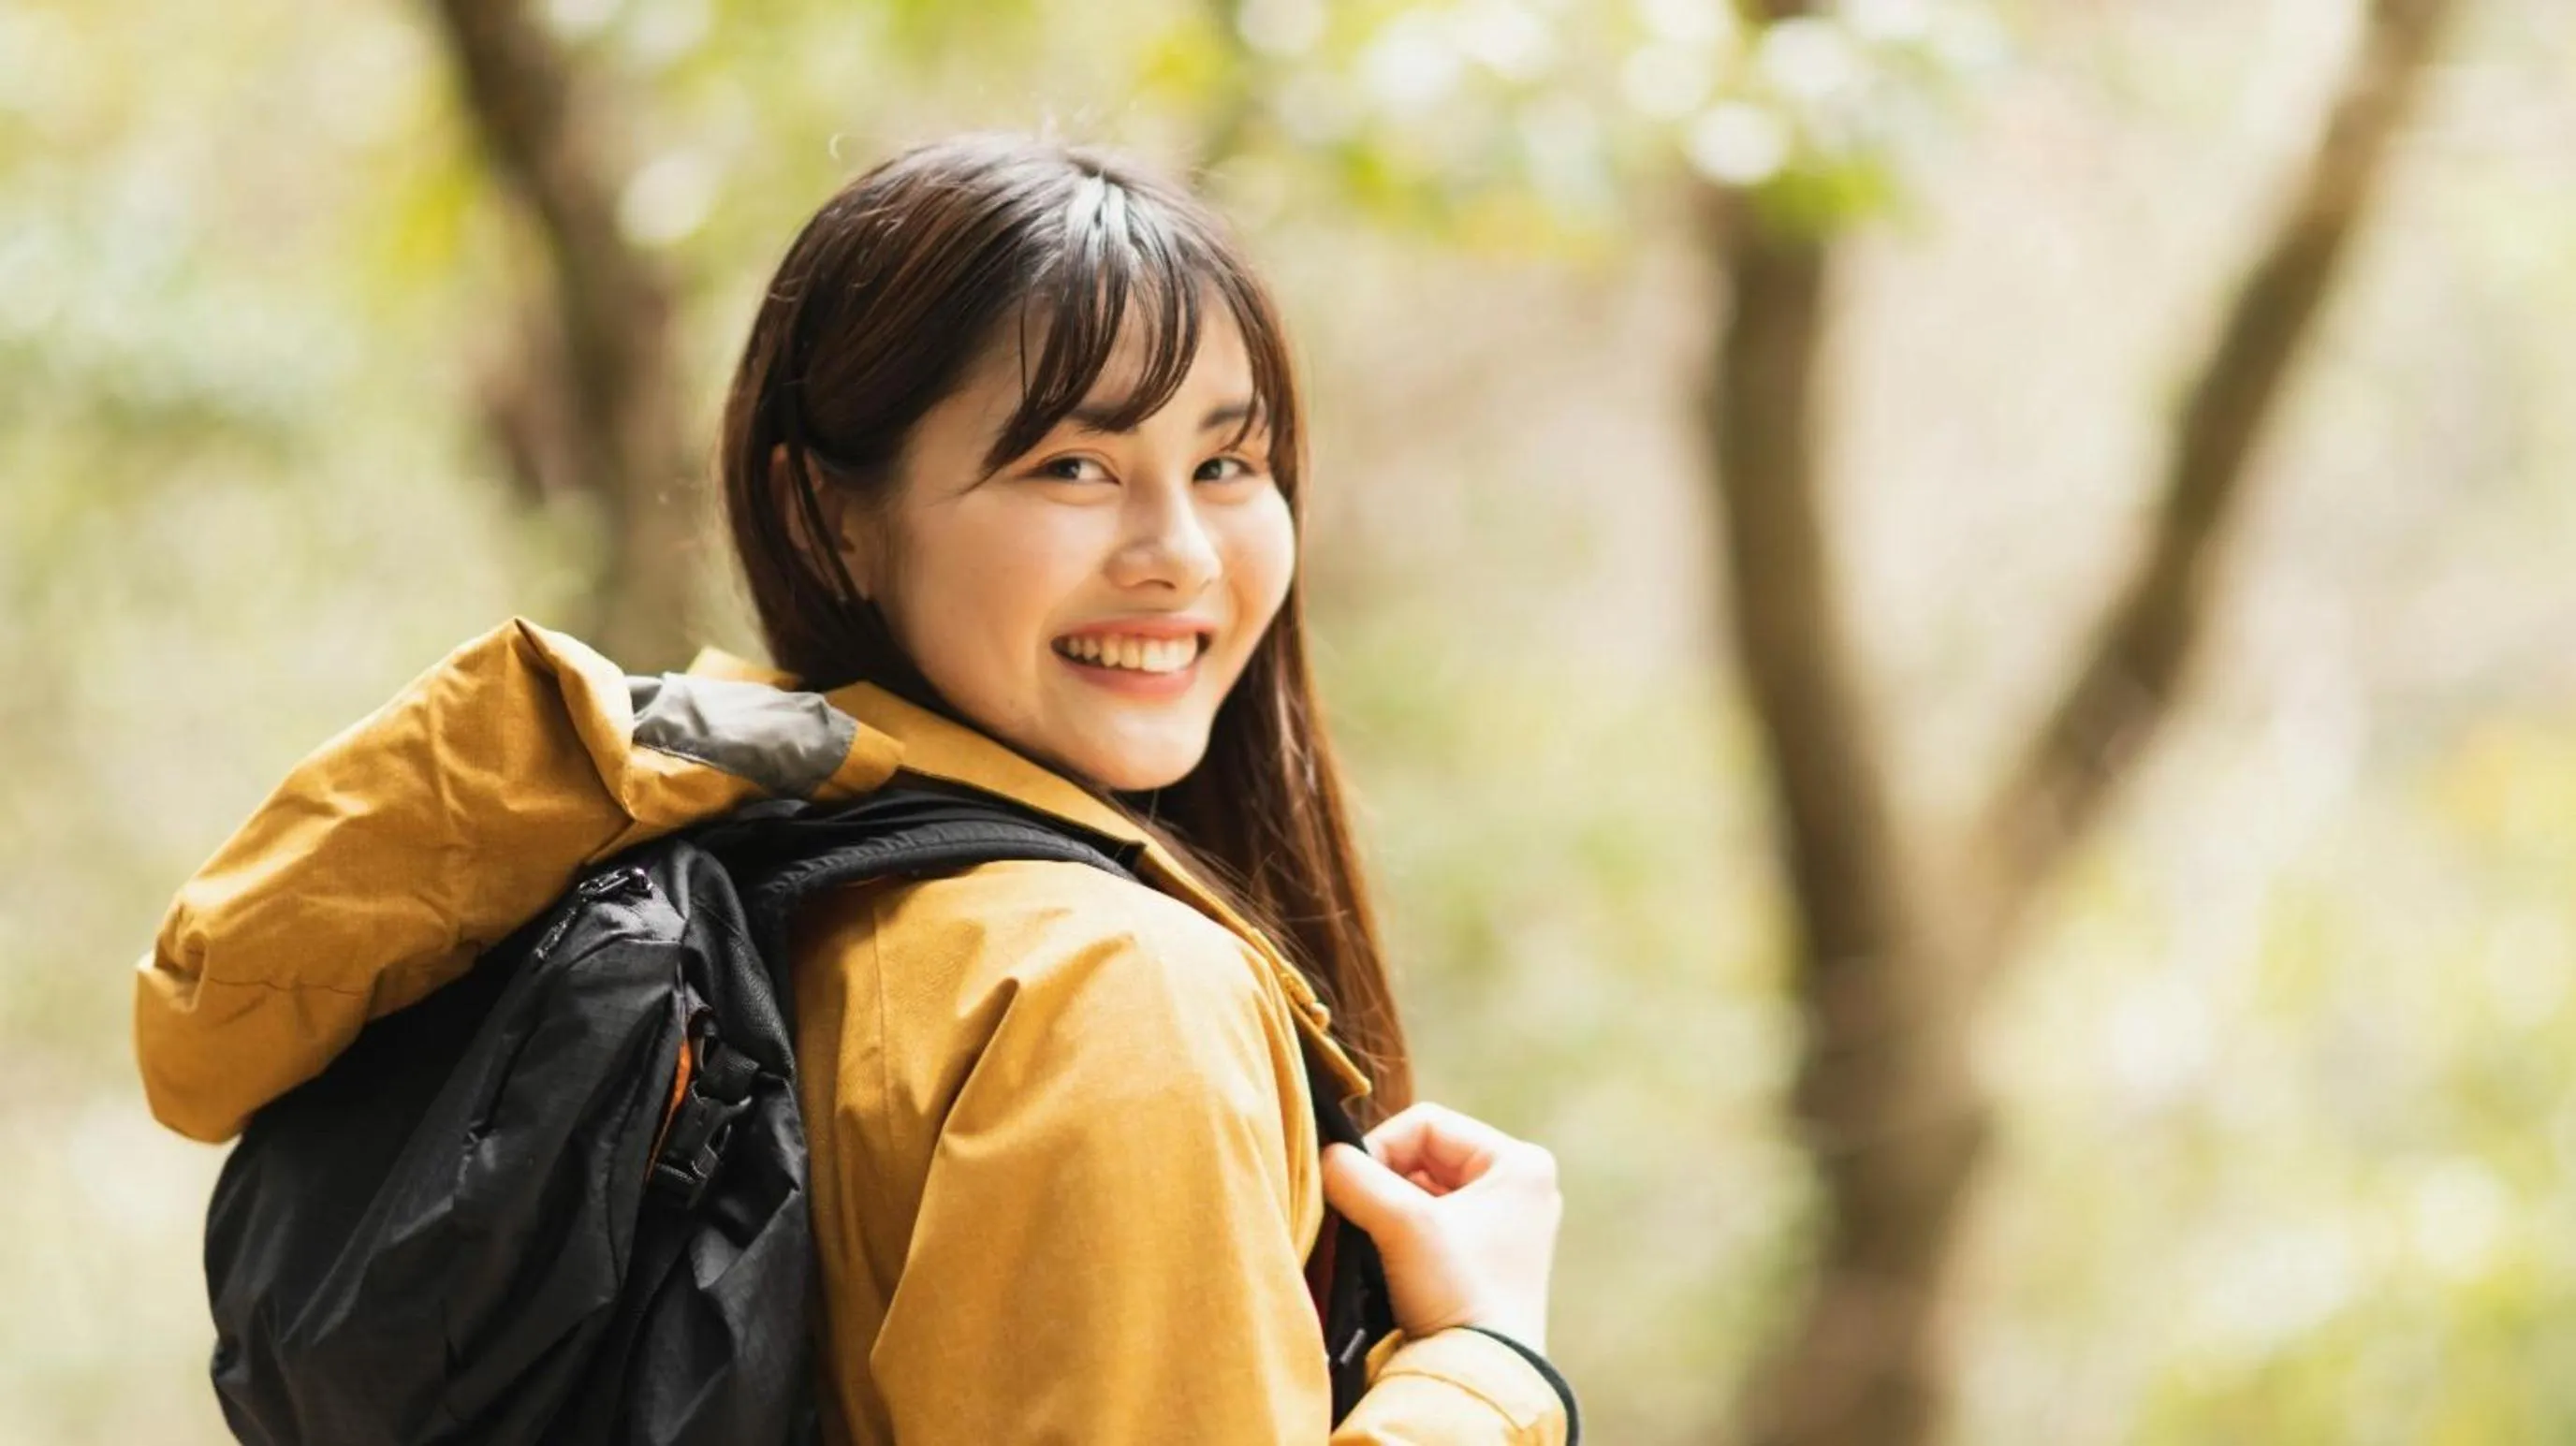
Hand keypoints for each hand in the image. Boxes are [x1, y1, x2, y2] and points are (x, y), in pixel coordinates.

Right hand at [1319, 1101, 1560, 1353]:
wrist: (1479, 1380)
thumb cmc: (1459, 1297)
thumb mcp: (1403, 1225)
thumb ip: (1356, 1178)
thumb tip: (1326, 1158)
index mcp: (1521, 1163)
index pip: (1427, 1123)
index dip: (1380, 1148)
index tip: (1354, 1188)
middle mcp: (1522, 1187)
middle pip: (1426, 1156)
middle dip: (1386, 1184)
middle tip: (1361, 1216)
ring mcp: (1505, 1225)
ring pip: (1423, 1191)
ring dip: (1390, 1211)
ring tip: (1376, 1242)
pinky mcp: (1486, 1258)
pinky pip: (1431, 1224)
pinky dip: (1401, 1235)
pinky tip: (1388, 1261)